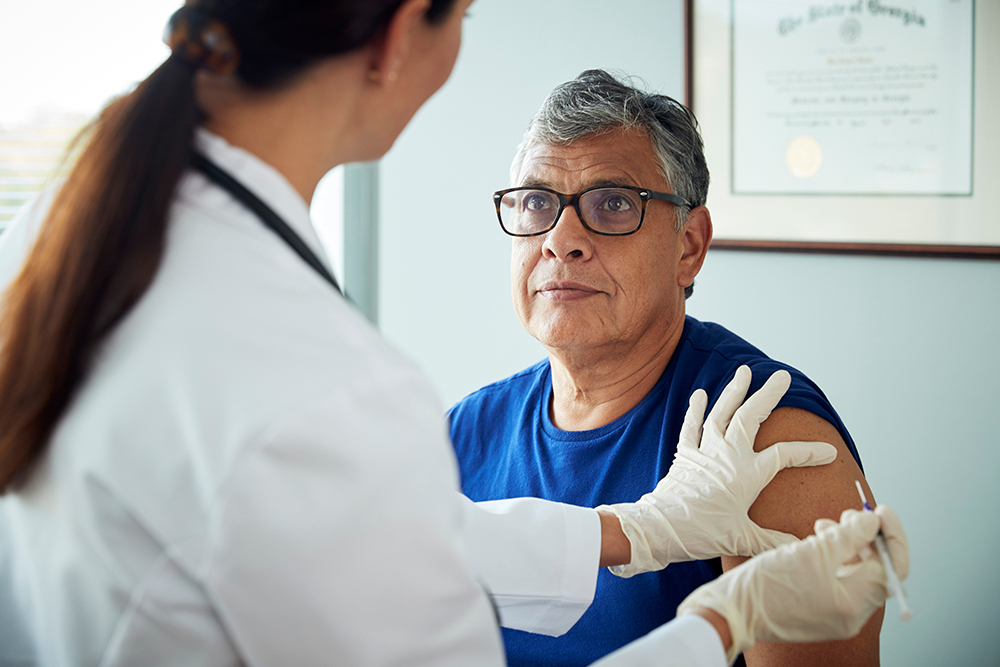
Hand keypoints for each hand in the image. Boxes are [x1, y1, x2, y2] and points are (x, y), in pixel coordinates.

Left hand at [596, 365, 837, 576]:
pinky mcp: (685, 454)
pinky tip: (700, 394)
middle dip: (768, 394)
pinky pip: (691, 426)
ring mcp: (705, 451)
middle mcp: (728, 455)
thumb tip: (797, 546)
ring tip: (744, 371)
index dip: (809, 452)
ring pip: (722, 412)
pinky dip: (696, 410)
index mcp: (748, 474)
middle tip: (782, 376)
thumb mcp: (742, 540)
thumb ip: (772, 540)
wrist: (661, 528)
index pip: (785, 456)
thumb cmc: (702, 533)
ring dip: (734, 391)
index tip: (830, 451)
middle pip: (752, 416)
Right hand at [677, 506, 908, 663]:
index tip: (880, 510)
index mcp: (854, 605)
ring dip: (847, 544)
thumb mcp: (812, 552)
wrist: (731, 611)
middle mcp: (849, 614)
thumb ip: (848, 536)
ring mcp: (833, 613)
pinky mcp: (816, 607)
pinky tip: (814, 540)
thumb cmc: (769, 585)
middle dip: (865, 537)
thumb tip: (872, 522)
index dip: (891, 535)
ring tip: (825, 523)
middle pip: (874, 570)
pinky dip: (831, 556)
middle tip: (851, 513)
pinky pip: (835, 579)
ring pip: (853, 572)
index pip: (892, 567)